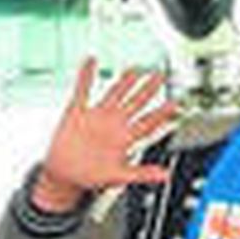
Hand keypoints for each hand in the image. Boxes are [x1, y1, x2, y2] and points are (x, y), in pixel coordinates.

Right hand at [31, 58, 179, 212]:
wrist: (64, 175)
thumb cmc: (91, 177)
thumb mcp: (119, 177)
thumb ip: (142, 174)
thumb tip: (165, 176)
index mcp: (125, 138)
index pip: (148, 122)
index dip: (161, 113)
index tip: (175, 103)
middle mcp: (114, 124)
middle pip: (135, 103)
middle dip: (148, 90)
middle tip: (160, 76)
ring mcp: (97, 116)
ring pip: (114, 93)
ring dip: (124, 81)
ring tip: (134, 68)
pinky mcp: (77, 112)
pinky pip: (83, 90)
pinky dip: (86, 76)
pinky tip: (91, 61)